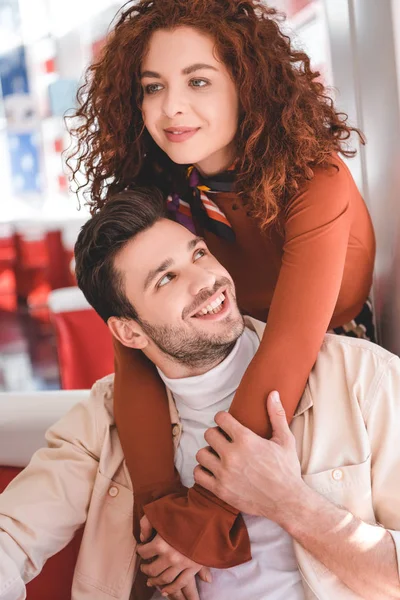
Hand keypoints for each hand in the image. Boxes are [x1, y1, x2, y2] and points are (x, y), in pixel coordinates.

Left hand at [137, 515, 211, 597]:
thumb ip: (147, 523)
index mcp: (160, 543)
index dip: (140, 550)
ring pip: (165, 579)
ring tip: (150, 580)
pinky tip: (164, 591)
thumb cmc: (183, 508)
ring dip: (156, 582)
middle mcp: (170, 557)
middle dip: (145, 569)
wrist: (208, 512)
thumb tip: (143, 539)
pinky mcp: (194, 567)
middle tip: (143, 567)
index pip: (144, 552)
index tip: (140, 549)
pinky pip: (181, 583)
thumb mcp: (160, 510)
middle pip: (153, 569)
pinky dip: (171, 589)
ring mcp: (183, 564)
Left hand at [194, 391, 303, 521]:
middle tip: (224, 440)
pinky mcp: (220, 490)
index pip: (220, 419)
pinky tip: (212, 470)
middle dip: (216, 434)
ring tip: (218, 455)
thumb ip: (276, 415)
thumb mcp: (285, 440)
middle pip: (208, 434)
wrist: (287, 501)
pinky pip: (198, 474)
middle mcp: (232, 455)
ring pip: (201, 454)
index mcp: (246, 440)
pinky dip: (202, 471)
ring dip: (208, 453)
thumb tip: (273, 393)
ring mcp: (224, 473)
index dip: (223, 419)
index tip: (226, 423)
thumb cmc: (287, 469)